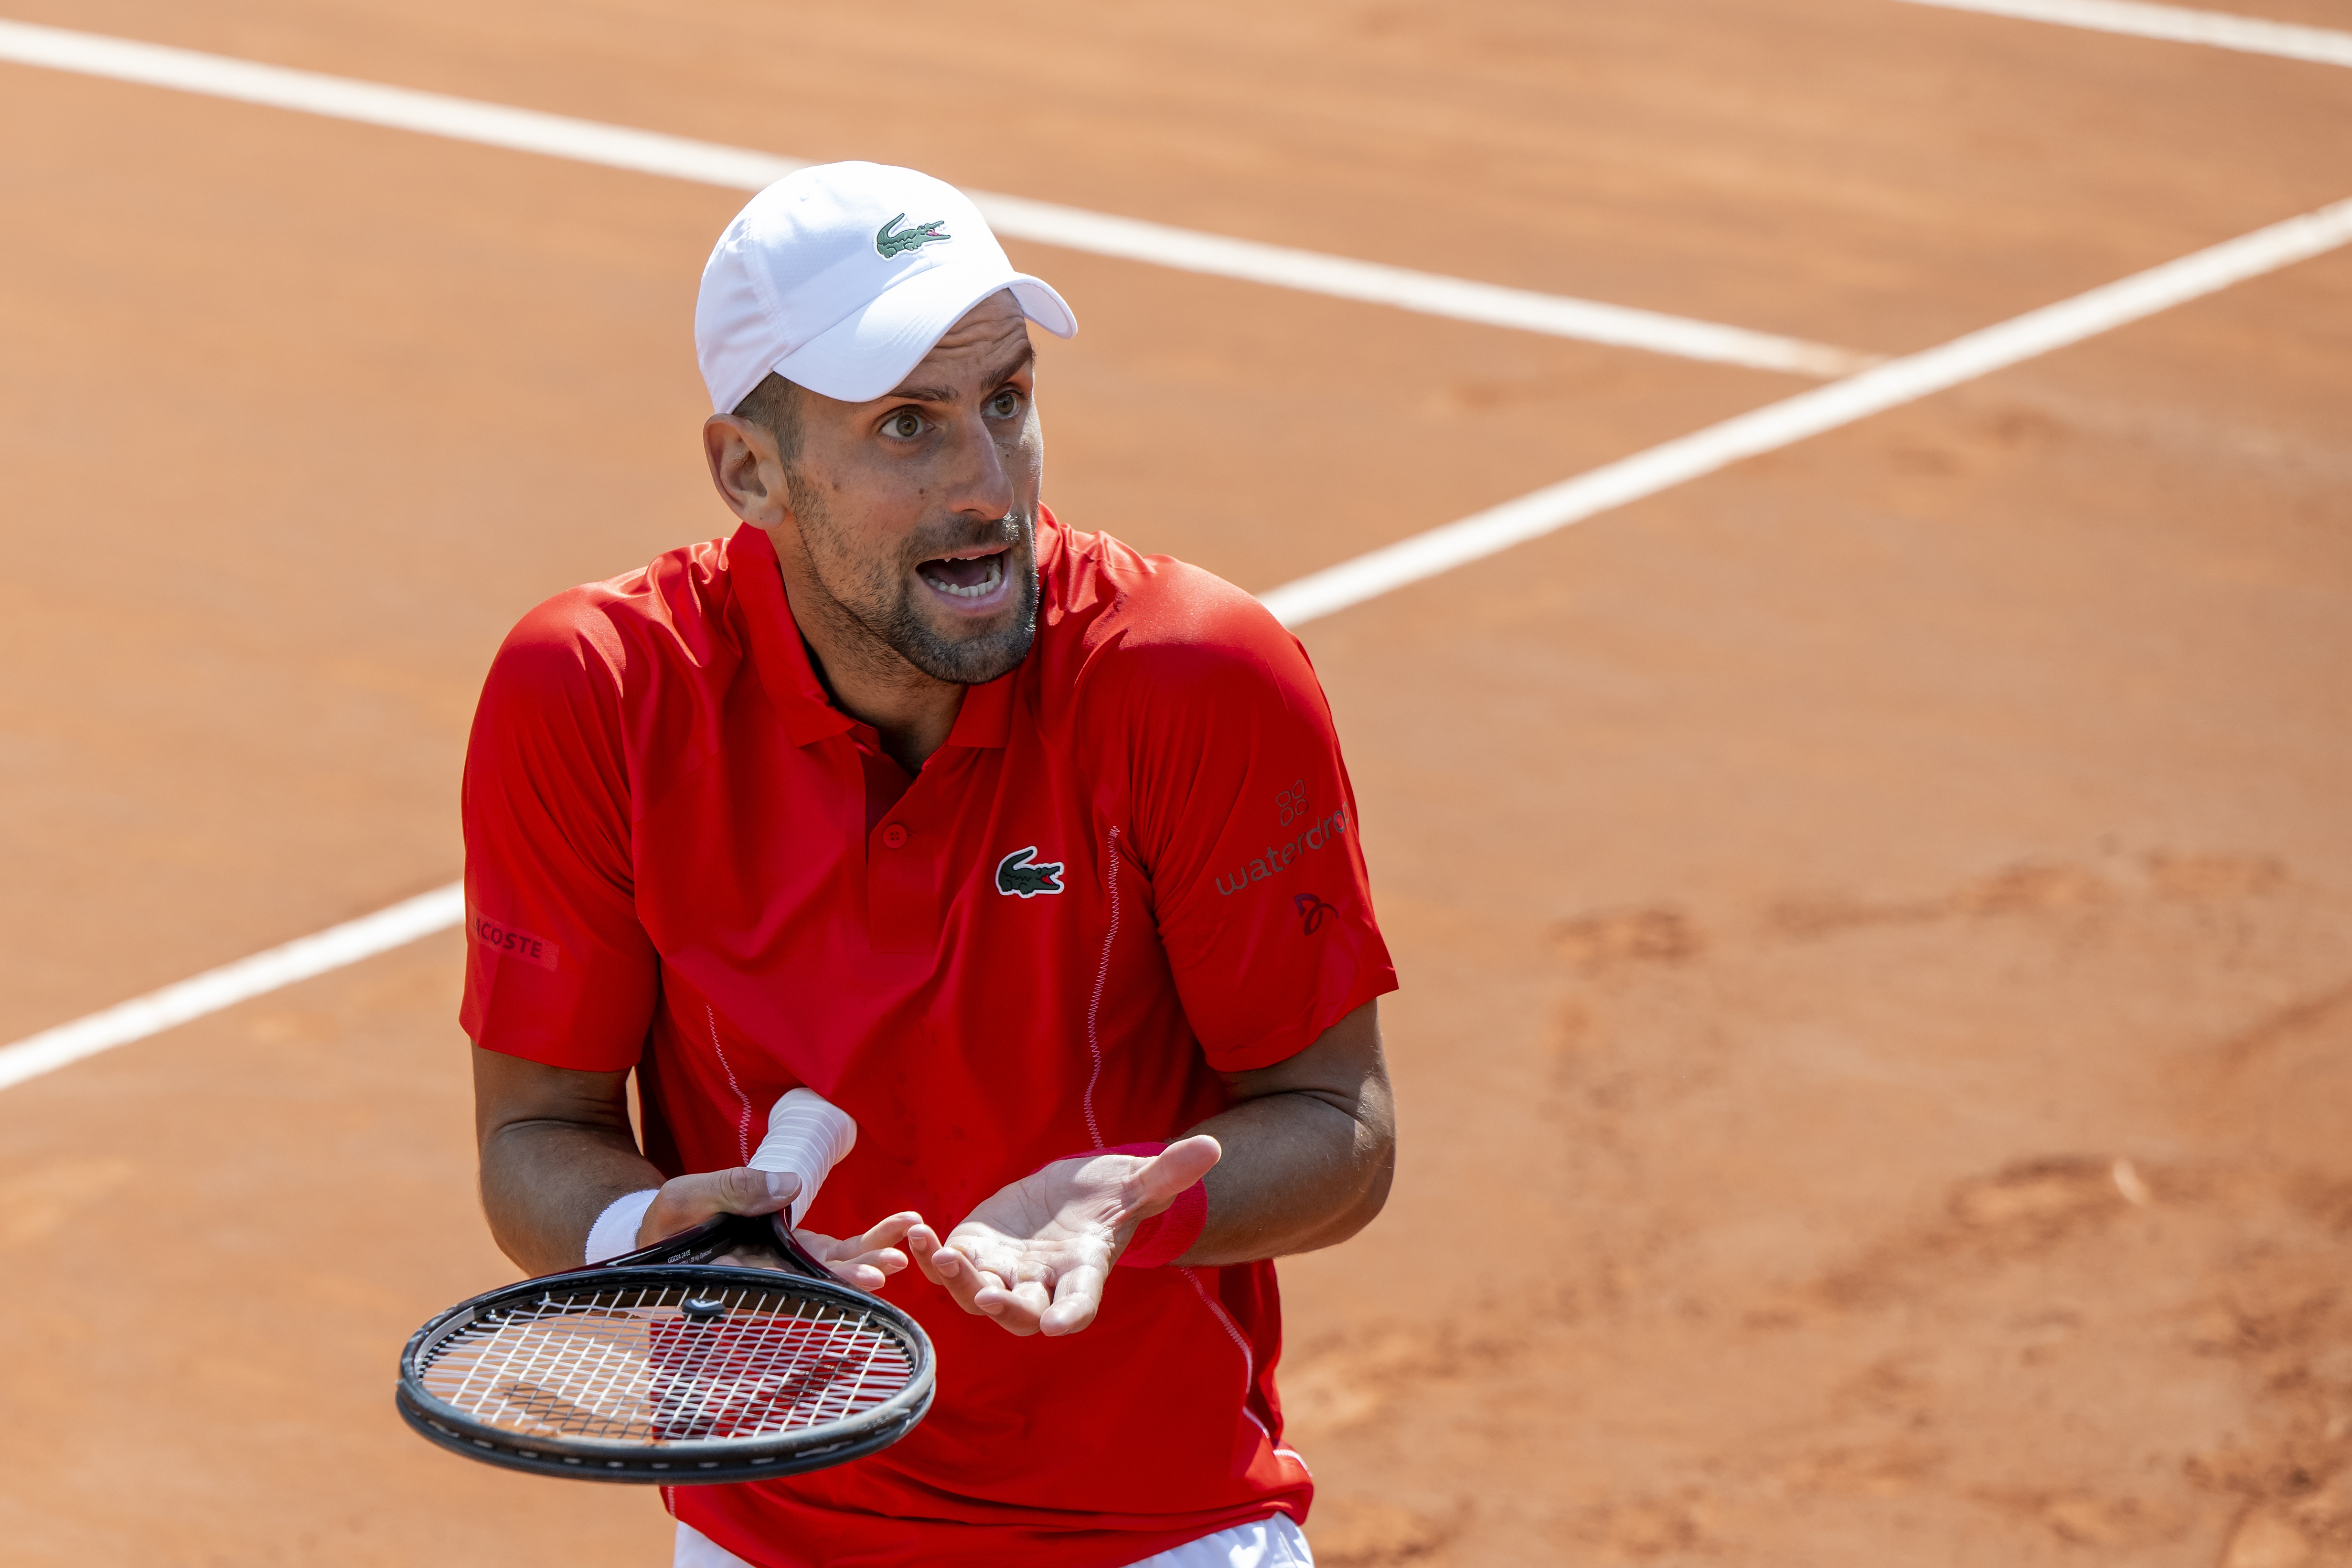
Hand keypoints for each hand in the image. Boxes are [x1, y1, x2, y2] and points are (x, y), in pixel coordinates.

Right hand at [636, 1166, 918, 1290]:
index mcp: (736, 1276)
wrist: (668, 1227)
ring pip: (835, 1269)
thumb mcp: (687, 1196)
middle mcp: (768, 1280)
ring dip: (871, 1257)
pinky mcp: (799, 1252)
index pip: (784, 1287)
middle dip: (855, 1276)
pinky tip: (902, 1226)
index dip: (823, 1286)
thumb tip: (789, 1186)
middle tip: (890, 1267)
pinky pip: (839, 1250)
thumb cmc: (669, 1219)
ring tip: (907, 1244)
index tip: (860, 1282)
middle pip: (818, 1284)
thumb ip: (733, 1189)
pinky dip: (869, 1240)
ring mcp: (787, 1267)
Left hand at [910, 1136, 1219, 1337]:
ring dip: (956, 1282)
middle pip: (1021, 1312)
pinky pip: (947, 1265)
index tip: (1057, 1326)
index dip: (1068, 1316)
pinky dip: (929, 1256)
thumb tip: (1212, 1146)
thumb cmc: (1108, 1197)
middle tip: (991, 1297)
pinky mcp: (974, 1252)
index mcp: (1081, 1273)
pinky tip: (914, 1234)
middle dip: (1006, 1308)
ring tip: (939, 1255)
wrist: (1071, 1198)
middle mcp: (1040, 1285)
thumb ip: (1167, 1173)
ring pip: (976, 1294)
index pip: (1078, 1304)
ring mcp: (1003, 1273)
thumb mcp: (1138, 1182)